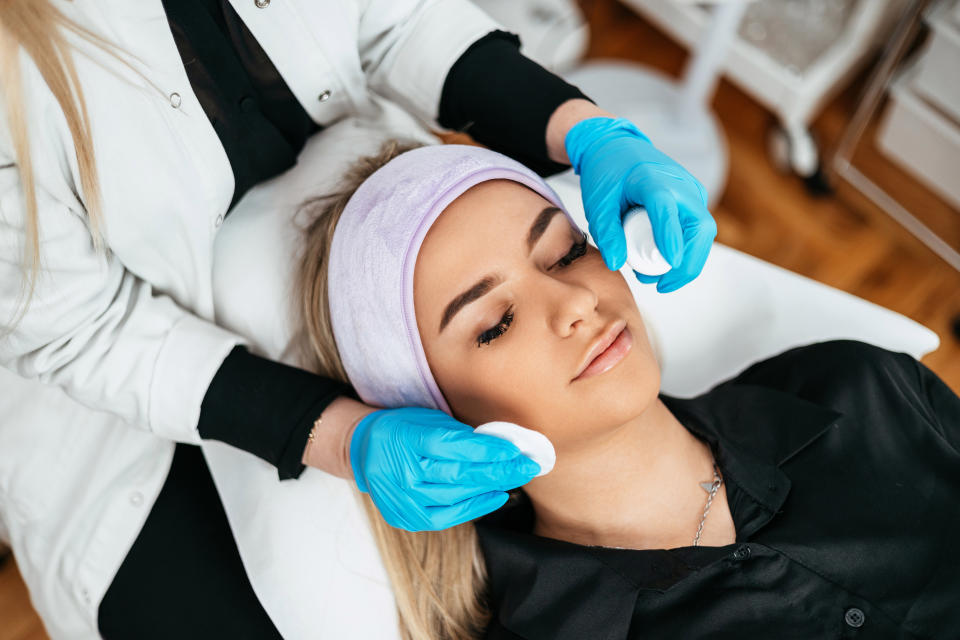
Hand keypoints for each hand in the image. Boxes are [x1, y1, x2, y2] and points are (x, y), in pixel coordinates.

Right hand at [350, 407, 539, 530]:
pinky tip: (497, 495)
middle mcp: (402, 472)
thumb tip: (499, 444)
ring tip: (518, 477)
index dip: (488, 449)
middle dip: (500, 470)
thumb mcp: (425, 418)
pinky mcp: (407, 517)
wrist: (364, 451)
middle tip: (530, 465)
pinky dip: (476, 506)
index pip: (453, 446)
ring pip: (457, 495)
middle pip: (459, 473)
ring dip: (492, 487)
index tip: (515, 448)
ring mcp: (403, 498)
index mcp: (406, 438)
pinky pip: (448, 516)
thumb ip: (457, 432)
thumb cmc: (402, 428)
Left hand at [565, 117, 716, 292]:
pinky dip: (686, 250)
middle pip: (699, 228)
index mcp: (652, 179)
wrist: (617, 146)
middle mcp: (680, 184)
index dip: (670, 237)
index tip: (670, 263)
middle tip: (661, 286)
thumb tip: (617, 264)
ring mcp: (691, 191)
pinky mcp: (693, 199)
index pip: (666, 209)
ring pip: (703, 232)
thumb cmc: (606, 172)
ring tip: (655, 278)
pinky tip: (662, 264)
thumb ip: (606, 232)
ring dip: (687, 261)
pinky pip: (697, 230)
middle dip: (687, 263)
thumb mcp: (597, 202)